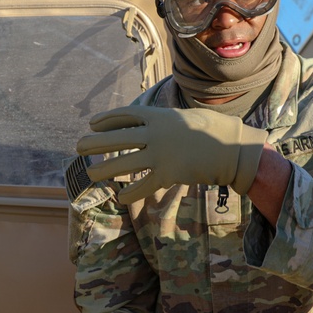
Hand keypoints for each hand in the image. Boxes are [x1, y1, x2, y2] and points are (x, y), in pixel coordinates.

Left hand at [77, 106, 268, 203]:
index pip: (125, 116)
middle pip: (117, 139)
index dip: (106, 120)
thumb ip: (165, 120)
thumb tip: (150, 123)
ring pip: (124, 163)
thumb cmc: (214, 130)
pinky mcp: (169, 174)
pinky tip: (120, 197)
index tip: (92, 124)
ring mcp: (161, 155)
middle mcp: (156, 134)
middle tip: (78, 147)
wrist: (234, 148)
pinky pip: (143, 186)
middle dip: (94, 143)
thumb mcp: (186, 116)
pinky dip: (130, 193)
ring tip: (91, 174)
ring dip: (104, 170)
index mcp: (160, 116)